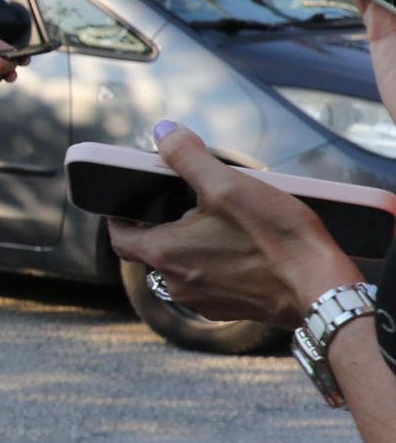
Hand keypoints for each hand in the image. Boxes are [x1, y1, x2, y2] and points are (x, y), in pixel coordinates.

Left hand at [105, 122, 354, 325]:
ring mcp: (204, 300)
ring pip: (184, 267)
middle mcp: (176, 283)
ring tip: (225, 223)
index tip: (128, 205)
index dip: (120, 218)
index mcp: (163, 254)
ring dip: (195, 245)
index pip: (120, 237)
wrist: (321, 287)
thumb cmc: (276, 239)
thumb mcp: (227, 185)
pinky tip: (246, 247)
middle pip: (154, 250)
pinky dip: (220, 264)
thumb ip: (188, 157)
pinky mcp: (231, 309)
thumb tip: (163, 132)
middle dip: (167, 226)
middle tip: (190, 205)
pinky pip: (212, 281)